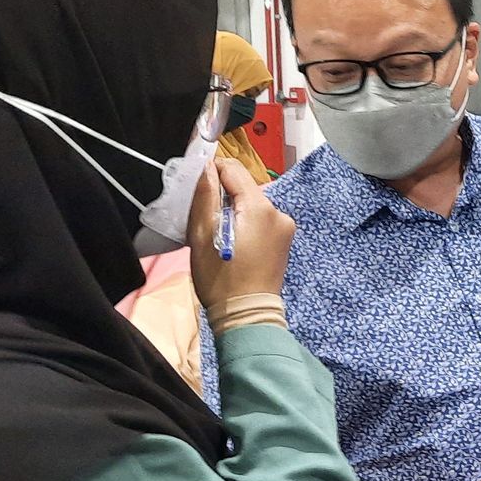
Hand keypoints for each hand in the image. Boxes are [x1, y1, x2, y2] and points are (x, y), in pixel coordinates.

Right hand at [189, 158, 293, 312]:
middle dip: (222, 195)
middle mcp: (279, 213)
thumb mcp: (203, 235)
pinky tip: (232, 240)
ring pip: (252, 204)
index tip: (196, 183)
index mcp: (261, 208)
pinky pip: (260, 220)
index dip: (213, 170)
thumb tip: (206, 165)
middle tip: (203, 216)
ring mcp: (285, 227)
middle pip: (245, 188)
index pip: (234, 171)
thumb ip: (205, 195)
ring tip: (216, 232)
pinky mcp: (284, 240)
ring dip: (233, 210)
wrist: (247, 315)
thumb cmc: (220, 278)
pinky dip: (245, 222)